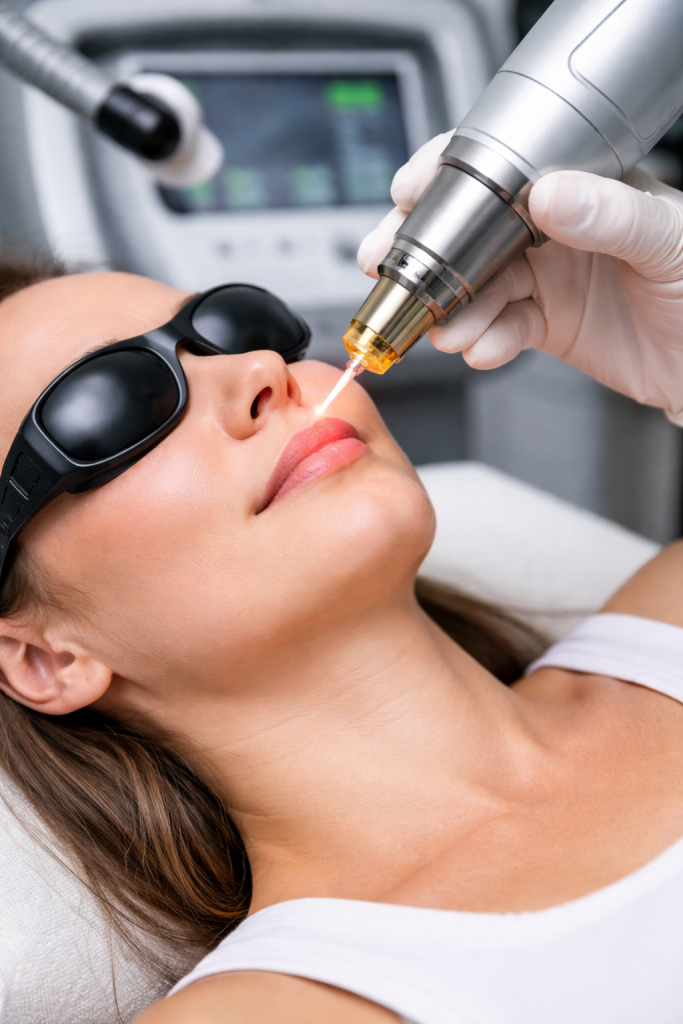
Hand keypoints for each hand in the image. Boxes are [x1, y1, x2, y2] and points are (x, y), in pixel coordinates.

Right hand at [358, 134, 682, 423]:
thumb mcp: (666, 239)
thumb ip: (609, 215)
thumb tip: (549, 194)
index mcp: (581, 185)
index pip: (505, 164)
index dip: (449, 174)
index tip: (410, 191)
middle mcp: (555, 228)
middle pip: (471, 228)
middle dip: (424, 248)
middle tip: (390, 266)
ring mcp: (546, 276)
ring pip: (477, 286)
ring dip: (454, 310)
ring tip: (447, 330)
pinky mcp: (544, 323)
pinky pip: (500, 328)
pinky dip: (485, 342)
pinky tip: (484, 350)